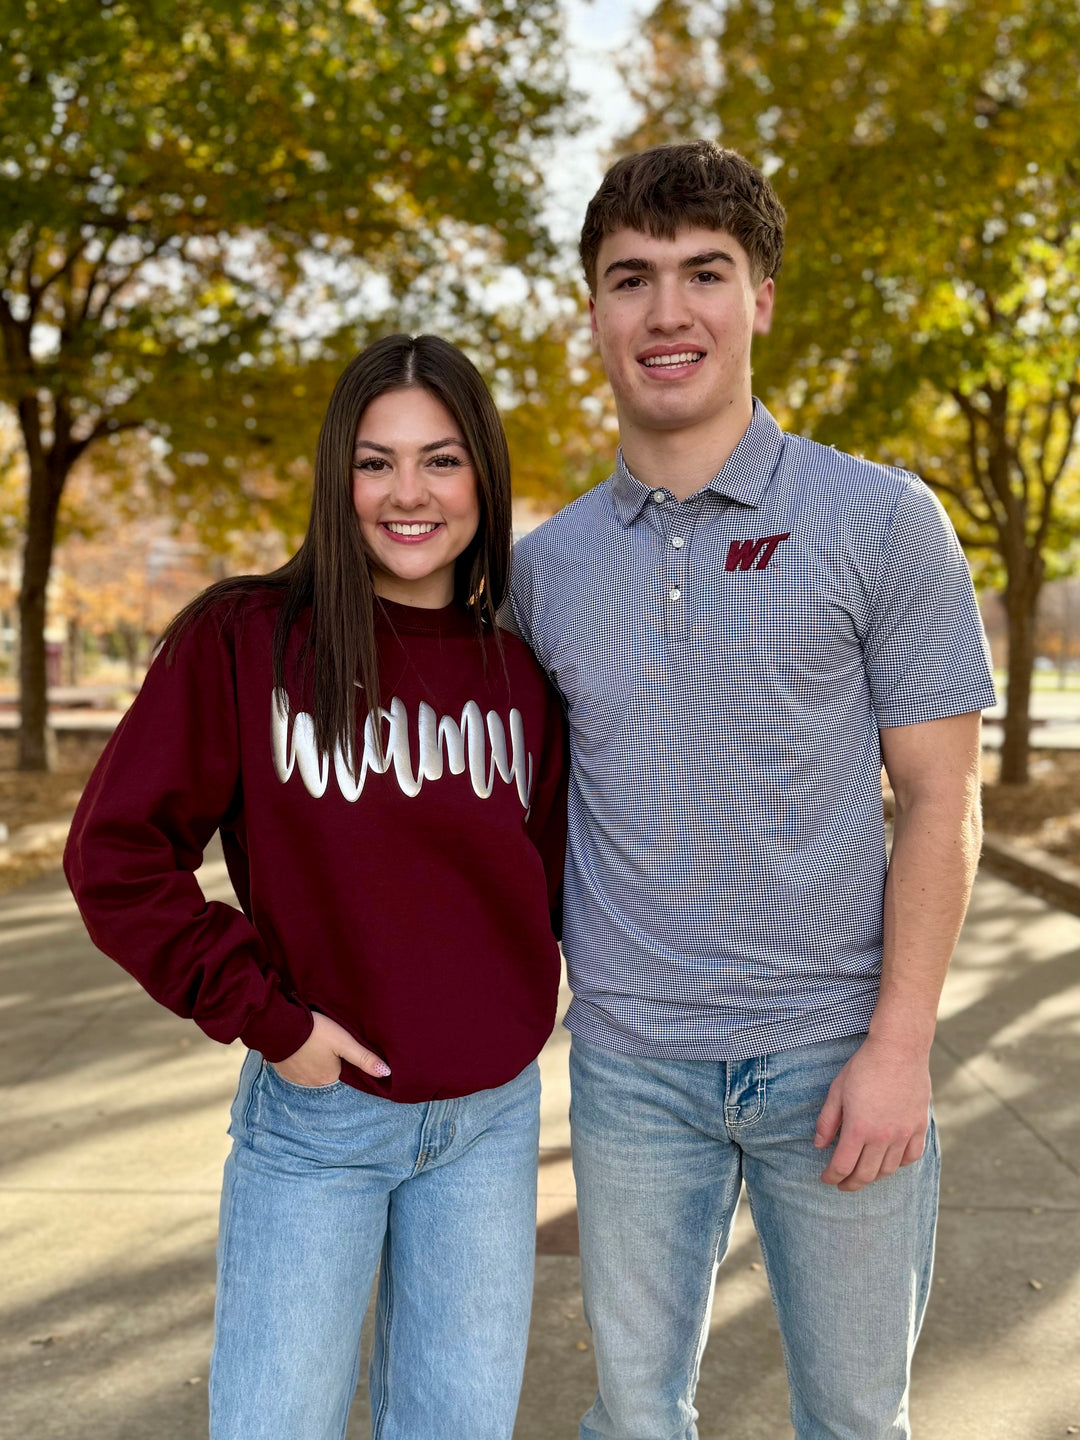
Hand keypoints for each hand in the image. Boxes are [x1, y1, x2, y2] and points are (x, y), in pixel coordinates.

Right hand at [272, 1012, 389, 1086]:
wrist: (280, 1026)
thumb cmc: (315, 1032)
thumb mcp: (344, 1042)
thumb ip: (364, 1058)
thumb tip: (386, 1073)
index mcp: (329, 1078)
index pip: (343, 1072)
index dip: (343, 1060)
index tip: (341, 1049)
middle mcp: (312, 1084)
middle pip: (326, 1072)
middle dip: (328, 1061)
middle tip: (327, 1042)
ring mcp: (295, 1079)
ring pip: (310, 1070)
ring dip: (312, 1060)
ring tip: (314, 1044)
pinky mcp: (281, 1070)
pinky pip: (295, 1068)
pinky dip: (298, 1060)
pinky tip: (300, 1047)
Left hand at [814, 1034, 929, 1191]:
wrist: (899, 1050)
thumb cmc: (864, 1067)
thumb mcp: (837, 1091)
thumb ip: (827, 1121)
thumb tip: (819, 1145)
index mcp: (859, 1129)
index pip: (843, 1166)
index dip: (831, 1176)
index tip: (826, 1178)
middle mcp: (883, 1137)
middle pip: (866, 1174)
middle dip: (850, 1183)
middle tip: (842, 1184)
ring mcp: (903, 1133)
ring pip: (888, 1170)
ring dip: (873, 1176)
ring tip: (863, 1174)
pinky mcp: (919, 1127)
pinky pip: (911, 1157)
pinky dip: (899, 1164)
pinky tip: (889, 1161)